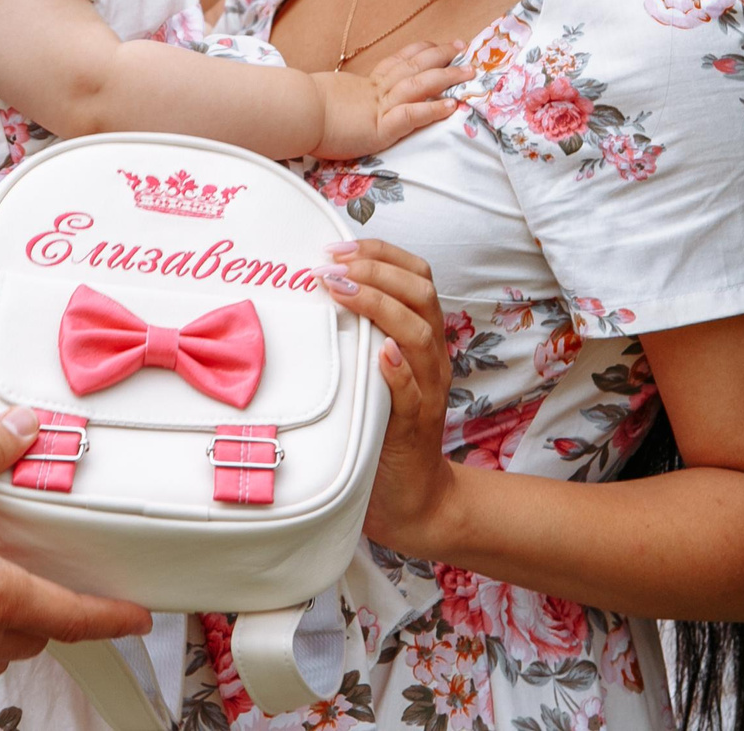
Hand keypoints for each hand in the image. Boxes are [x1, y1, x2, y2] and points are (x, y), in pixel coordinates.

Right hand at [308, 41, 466, 158]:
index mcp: (362, 86)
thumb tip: (332, 101)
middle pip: (414, 66)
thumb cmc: (300, 109)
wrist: (291, 114)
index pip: (396, 63)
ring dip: (447, 78)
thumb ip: (336, 100)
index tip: (435, 45)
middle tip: (462, 48)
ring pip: (420, 85)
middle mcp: (375, 91)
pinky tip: (452, 106)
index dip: (418, 53)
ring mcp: (379, 107)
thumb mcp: (323, 101)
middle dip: (441, 56)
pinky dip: (433, 109)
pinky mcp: (380, 128)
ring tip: (469, 73)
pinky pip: (411, 115)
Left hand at [315, 238, 459, 556]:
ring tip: (343, 291)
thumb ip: (355, 334)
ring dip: (381, 307)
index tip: (338, 245)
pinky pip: (415, 394)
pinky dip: (399, 370)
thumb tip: (312, 292)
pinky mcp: (415, 428)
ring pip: (421, 335)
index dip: (381, 252)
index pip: (417, 275)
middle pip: (422, 294)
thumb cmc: (381, 427)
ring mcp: (428, 392)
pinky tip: (382, 353)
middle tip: (332, 264)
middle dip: (377, 269)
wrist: (411, 497)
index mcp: (421, 337)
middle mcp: (431, 359)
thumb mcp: (368, 370)